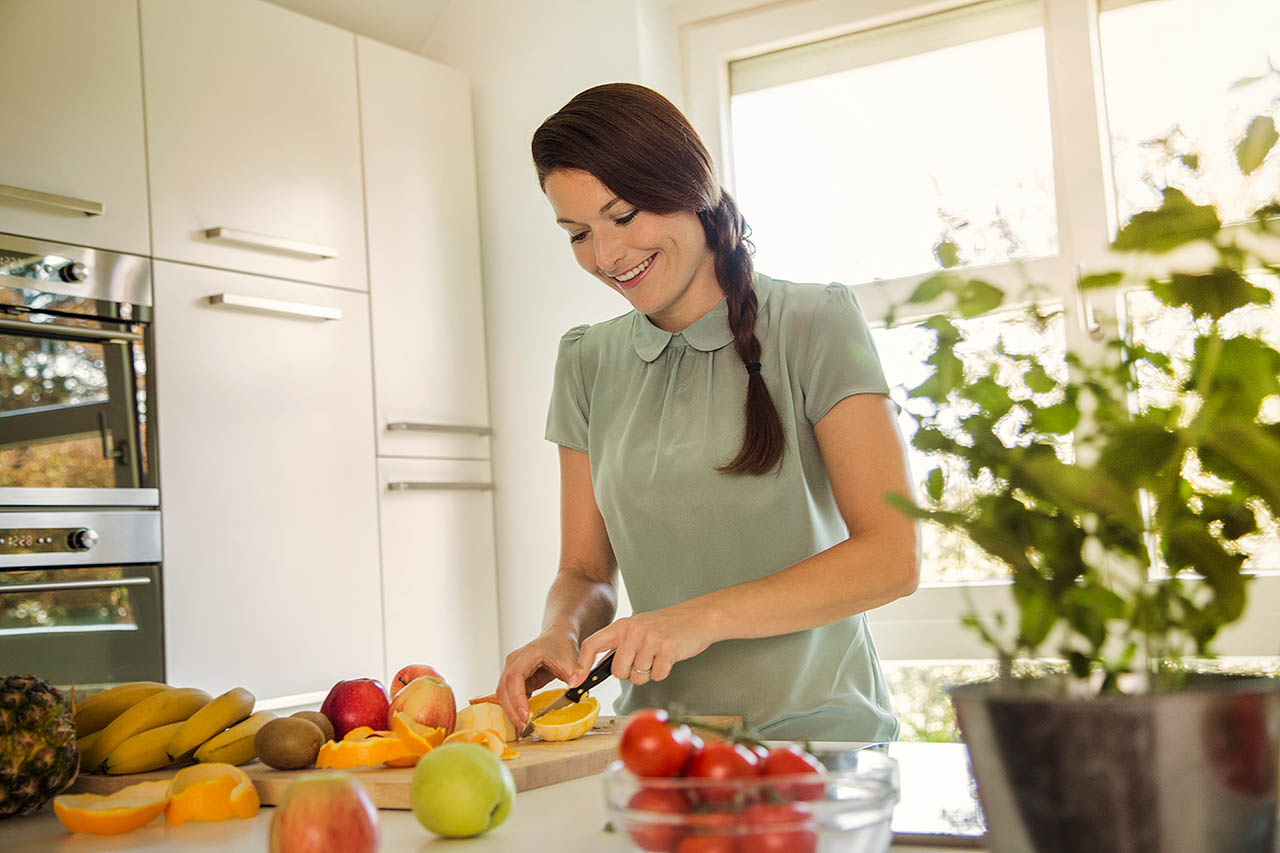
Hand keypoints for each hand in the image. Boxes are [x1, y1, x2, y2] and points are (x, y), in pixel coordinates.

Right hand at [497, 631, 579, 729]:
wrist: (557, 637)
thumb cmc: (562, 646)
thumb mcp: (571, 661)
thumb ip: (574, 675)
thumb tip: (575, 690)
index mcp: (527, 654)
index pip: (514, 678)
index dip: (517, 698)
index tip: (525, 715)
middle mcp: (514, 661)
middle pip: (504, 688)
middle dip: (512, 710)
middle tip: (524, 728)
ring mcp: (512, 669)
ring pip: (503, 693)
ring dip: (511, 711)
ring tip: (524, 727)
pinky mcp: (515, 679)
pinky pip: (509, 695)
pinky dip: (514, 708)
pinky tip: (523, 720)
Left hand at [571, 605, 715, 687]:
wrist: (697, 617)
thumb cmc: (668, 627)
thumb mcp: (639, 628)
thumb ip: (621, 644)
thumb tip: (600, 669)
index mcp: (622, 626)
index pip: (591, 644)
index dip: (581, 665)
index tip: (576, 681)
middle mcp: (632, 631)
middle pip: (618, 671)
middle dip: (631, 673)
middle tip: (645, 660)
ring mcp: (649, 639)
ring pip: (638, 676)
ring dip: (649, 672)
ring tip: (659, 655)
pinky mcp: (666, 648)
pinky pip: (657, 675)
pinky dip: (663, 671)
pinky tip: (669, 656)